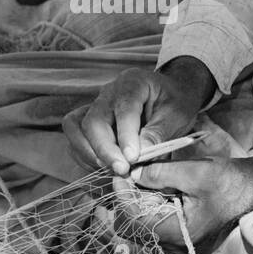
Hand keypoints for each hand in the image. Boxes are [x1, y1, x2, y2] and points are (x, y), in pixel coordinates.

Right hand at [62, 59, 214, 175]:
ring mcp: (95, 105)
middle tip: (122, 171)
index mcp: (133, 82)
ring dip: (89, 154)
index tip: (132, 160)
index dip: (125, 136)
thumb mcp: (176, 116)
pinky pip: (75, 138)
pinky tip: (106, 168)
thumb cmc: (176, 102)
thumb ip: (157, 134)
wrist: (172, 95)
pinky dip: (86, 156)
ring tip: (112, 171)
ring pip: (75, 128)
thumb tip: (136, 159)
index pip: (123, 109)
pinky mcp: (89, 121)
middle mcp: (108, 92)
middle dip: (104, 150)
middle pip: (93, 120)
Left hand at [129, 153, 252, 252]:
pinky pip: (158, 216)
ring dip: (139, 196)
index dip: (123, 194)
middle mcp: (178, 242)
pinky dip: (152, 198)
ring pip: (146, 218)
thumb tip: (132, 173)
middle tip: (126, 170)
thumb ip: (161, 173)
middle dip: (129, 195)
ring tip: (138, 172)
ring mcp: (181, 238)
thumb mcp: (196, 172)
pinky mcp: (184, 228)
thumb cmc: (232, 181)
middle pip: (138, 222)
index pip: (136, 218)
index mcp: (180, 233)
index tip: (118, 172)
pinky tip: (153, 180)